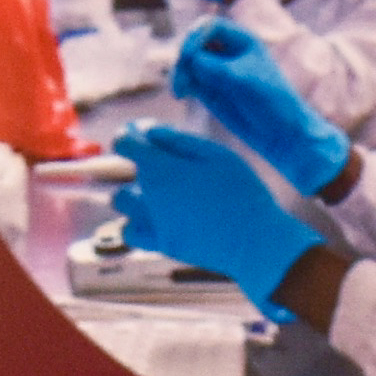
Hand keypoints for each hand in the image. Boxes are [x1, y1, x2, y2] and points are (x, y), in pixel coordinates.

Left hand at [105, 124, 330, 313]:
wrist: (254, 242)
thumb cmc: (240, 191)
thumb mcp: (214, 154)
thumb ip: (177, 140)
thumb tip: (146, 130)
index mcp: (161, 168)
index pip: (124, 144)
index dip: (129, 135)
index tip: (140, 135)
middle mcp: (148, 196)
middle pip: (121, 176)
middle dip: (136, 169)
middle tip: (162, 168)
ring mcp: (152, 223)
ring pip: (121, 204)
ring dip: (132, 195)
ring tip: (160, 195)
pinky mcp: (161, 245)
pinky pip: (130, 233)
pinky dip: (135, 224)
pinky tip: (157, 218)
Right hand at [161, 17, 355, 204]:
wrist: (282, 133)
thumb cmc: (271, 101)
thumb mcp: (243, 80)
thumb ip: (215, 67)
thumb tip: (188, 60)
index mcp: (242, 40)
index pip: (209, 26)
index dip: (194, 37)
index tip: (190, 56)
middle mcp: (227, 51)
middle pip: (194, 42)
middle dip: (184, 57)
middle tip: (184, 79)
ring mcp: (217, 71)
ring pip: (187, 62)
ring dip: (179, 72)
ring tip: (180, 91)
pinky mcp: (210, 91)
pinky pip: (189, 80)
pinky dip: (181, 84)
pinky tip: (181, 95)